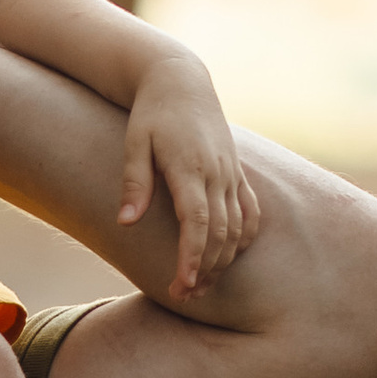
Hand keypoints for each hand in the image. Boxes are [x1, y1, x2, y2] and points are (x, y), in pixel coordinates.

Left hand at [120, 59, 261, 306]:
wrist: (180, 81)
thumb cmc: (151, 113)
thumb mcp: (135, 142)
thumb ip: (134, 182)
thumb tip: (126, 222)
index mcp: (190, 167)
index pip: (198, 222)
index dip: (193, 257)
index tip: (183, 284)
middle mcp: (217, 173)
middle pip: (220, 233)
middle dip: (206, 269)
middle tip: (184, 296)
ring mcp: (232, 173)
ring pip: (238, 228)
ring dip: (223, 261)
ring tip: (201, 286)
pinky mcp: (238, 173)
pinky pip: (250, 212)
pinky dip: (244, 238)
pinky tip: (230, 258)